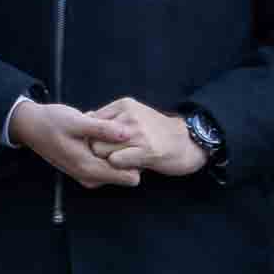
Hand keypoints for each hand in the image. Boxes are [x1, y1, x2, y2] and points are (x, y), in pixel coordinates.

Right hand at [8, 98, 140, 187]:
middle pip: (125, 174)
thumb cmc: (52, 122)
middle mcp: (89, 177)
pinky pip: (107, 164)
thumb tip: (128, 133)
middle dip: (128, 154)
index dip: (136, 161)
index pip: (128, 177)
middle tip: (119, 132)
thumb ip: (102, 129)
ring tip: (107, 130)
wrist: (31, 126)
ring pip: (117, 168)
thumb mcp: (77, 121)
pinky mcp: (85, 168)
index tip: (135, 143)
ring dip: (118, 151)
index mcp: (89, 168)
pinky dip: (109, 150)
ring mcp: (87, 174)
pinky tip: (99, 133)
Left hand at [88, 98, 207, 177]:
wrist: (188, 142)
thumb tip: (85, 117)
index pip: (91, 121)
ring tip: (122, 162)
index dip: (91, 137)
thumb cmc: (157, 132)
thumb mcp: (134, 115)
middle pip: (92, 137)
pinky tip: (130, 167)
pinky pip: (115, 161)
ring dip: (107, 160)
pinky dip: (117, 168)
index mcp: (124, 104)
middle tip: (111, 157)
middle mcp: (129, 115)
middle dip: (97, 150)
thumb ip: (110, 117)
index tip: (100, 146)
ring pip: (100, 150)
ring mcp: (137, 133)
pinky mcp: (145, 150)